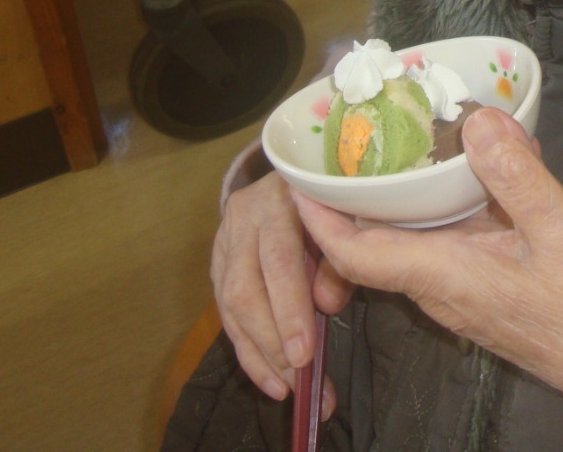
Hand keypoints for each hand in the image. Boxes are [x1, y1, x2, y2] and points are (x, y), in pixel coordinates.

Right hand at [211, 171, 353, 403]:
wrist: (297, 174)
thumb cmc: (332, 200)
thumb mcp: (344, 220)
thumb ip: (339, 260)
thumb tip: (326, 305)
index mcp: (282, 198)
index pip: (279, 259)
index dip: (289, 309)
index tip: (305, 353)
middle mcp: (245, 216)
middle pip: (246, 288)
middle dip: (272, 340)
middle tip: (298, 379)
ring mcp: (226, 239)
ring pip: (231, 305)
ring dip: (259, 354)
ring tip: (286, 389)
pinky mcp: (217, 262)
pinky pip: (225, 313)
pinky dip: (248, 350)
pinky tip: (269, 379)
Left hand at [292, 107, 562, 450]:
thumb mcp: (560, 228)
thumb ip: (516, 175)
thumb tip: (477, 120)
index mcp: (442, 274)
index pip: (354, 253)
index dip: (319, 217)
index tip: (299, 175)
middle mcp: (436, 288)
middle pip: (368, 247)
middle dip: (345, 200)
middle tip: (341, 144)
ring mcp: (453, 294)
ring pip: (399, 248)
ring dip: (384, 205)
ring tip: (384, 149)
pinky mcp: (473, 291)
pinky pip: (431, 249)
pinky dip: (424, 213)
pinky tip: (453, 177)